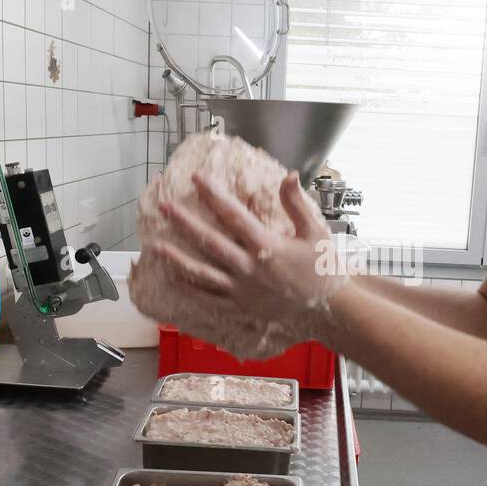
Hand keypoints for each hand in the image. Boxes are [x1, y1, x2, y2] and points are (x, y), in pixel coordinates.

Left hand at [151, 170, 347, 341]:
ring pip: (203, 273)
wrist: (330, 309)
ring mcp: (243, 289)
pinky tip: (174, 277)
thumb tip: (287, 176)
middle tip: (164, 207)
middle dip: (184, 223)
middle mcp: (250, 267)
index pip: (233, 215)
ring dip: (178, 258)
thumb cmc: (325, 269)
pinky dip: (191, 288)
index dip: (213, 195)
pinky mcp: (241, 306)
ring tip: (156, 246)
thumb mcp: (316, 232)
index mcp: (267, 246)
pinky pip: (210, 298)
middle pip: (210, 242)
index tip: (197, 179)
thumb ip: (297, 204)